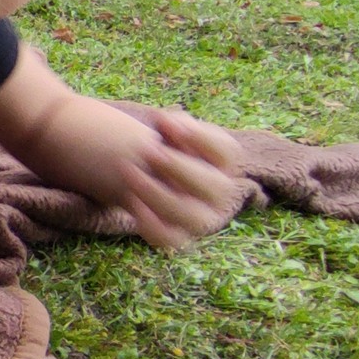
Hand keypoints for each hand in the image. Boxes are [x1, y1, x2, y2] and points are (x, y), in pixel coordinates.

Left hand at [106, 111, 242, 250]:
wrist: (147, 172)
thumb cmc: (166, 147)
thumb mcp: (171, 130)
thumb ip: (172, 124)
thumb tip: (166, 120)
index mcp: (224, 164)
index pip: (228, 152)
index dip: (200, 137)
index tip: (165, 122)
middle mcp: (220, 194)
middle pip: (217, 187)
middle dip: (180, 168)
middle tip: (149, 151)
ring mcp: (201, 218)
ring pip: (193, 217)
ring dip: (160, 195)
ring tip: (131, 173)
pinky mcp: (177, 235)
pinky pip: (169, 239)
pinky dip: (150, 223)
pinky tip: (130, 200)